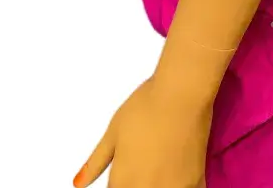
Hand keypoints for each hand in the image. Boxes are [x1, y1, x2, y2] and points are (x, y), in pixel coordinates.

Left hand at [73, 75, 211, 187]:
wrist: (181, 94)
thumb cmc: (146, 106)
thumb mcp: (113, 132)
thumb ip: (95, 162)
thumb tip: (78, 184)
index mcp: (122, 180)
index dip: (119, 185)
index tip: (124, 179)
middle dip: (137, 185)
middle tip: (143, 169)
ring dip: (159, 187)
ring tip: (159, 171)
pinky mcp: (195, 182)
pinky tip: (179, 178)